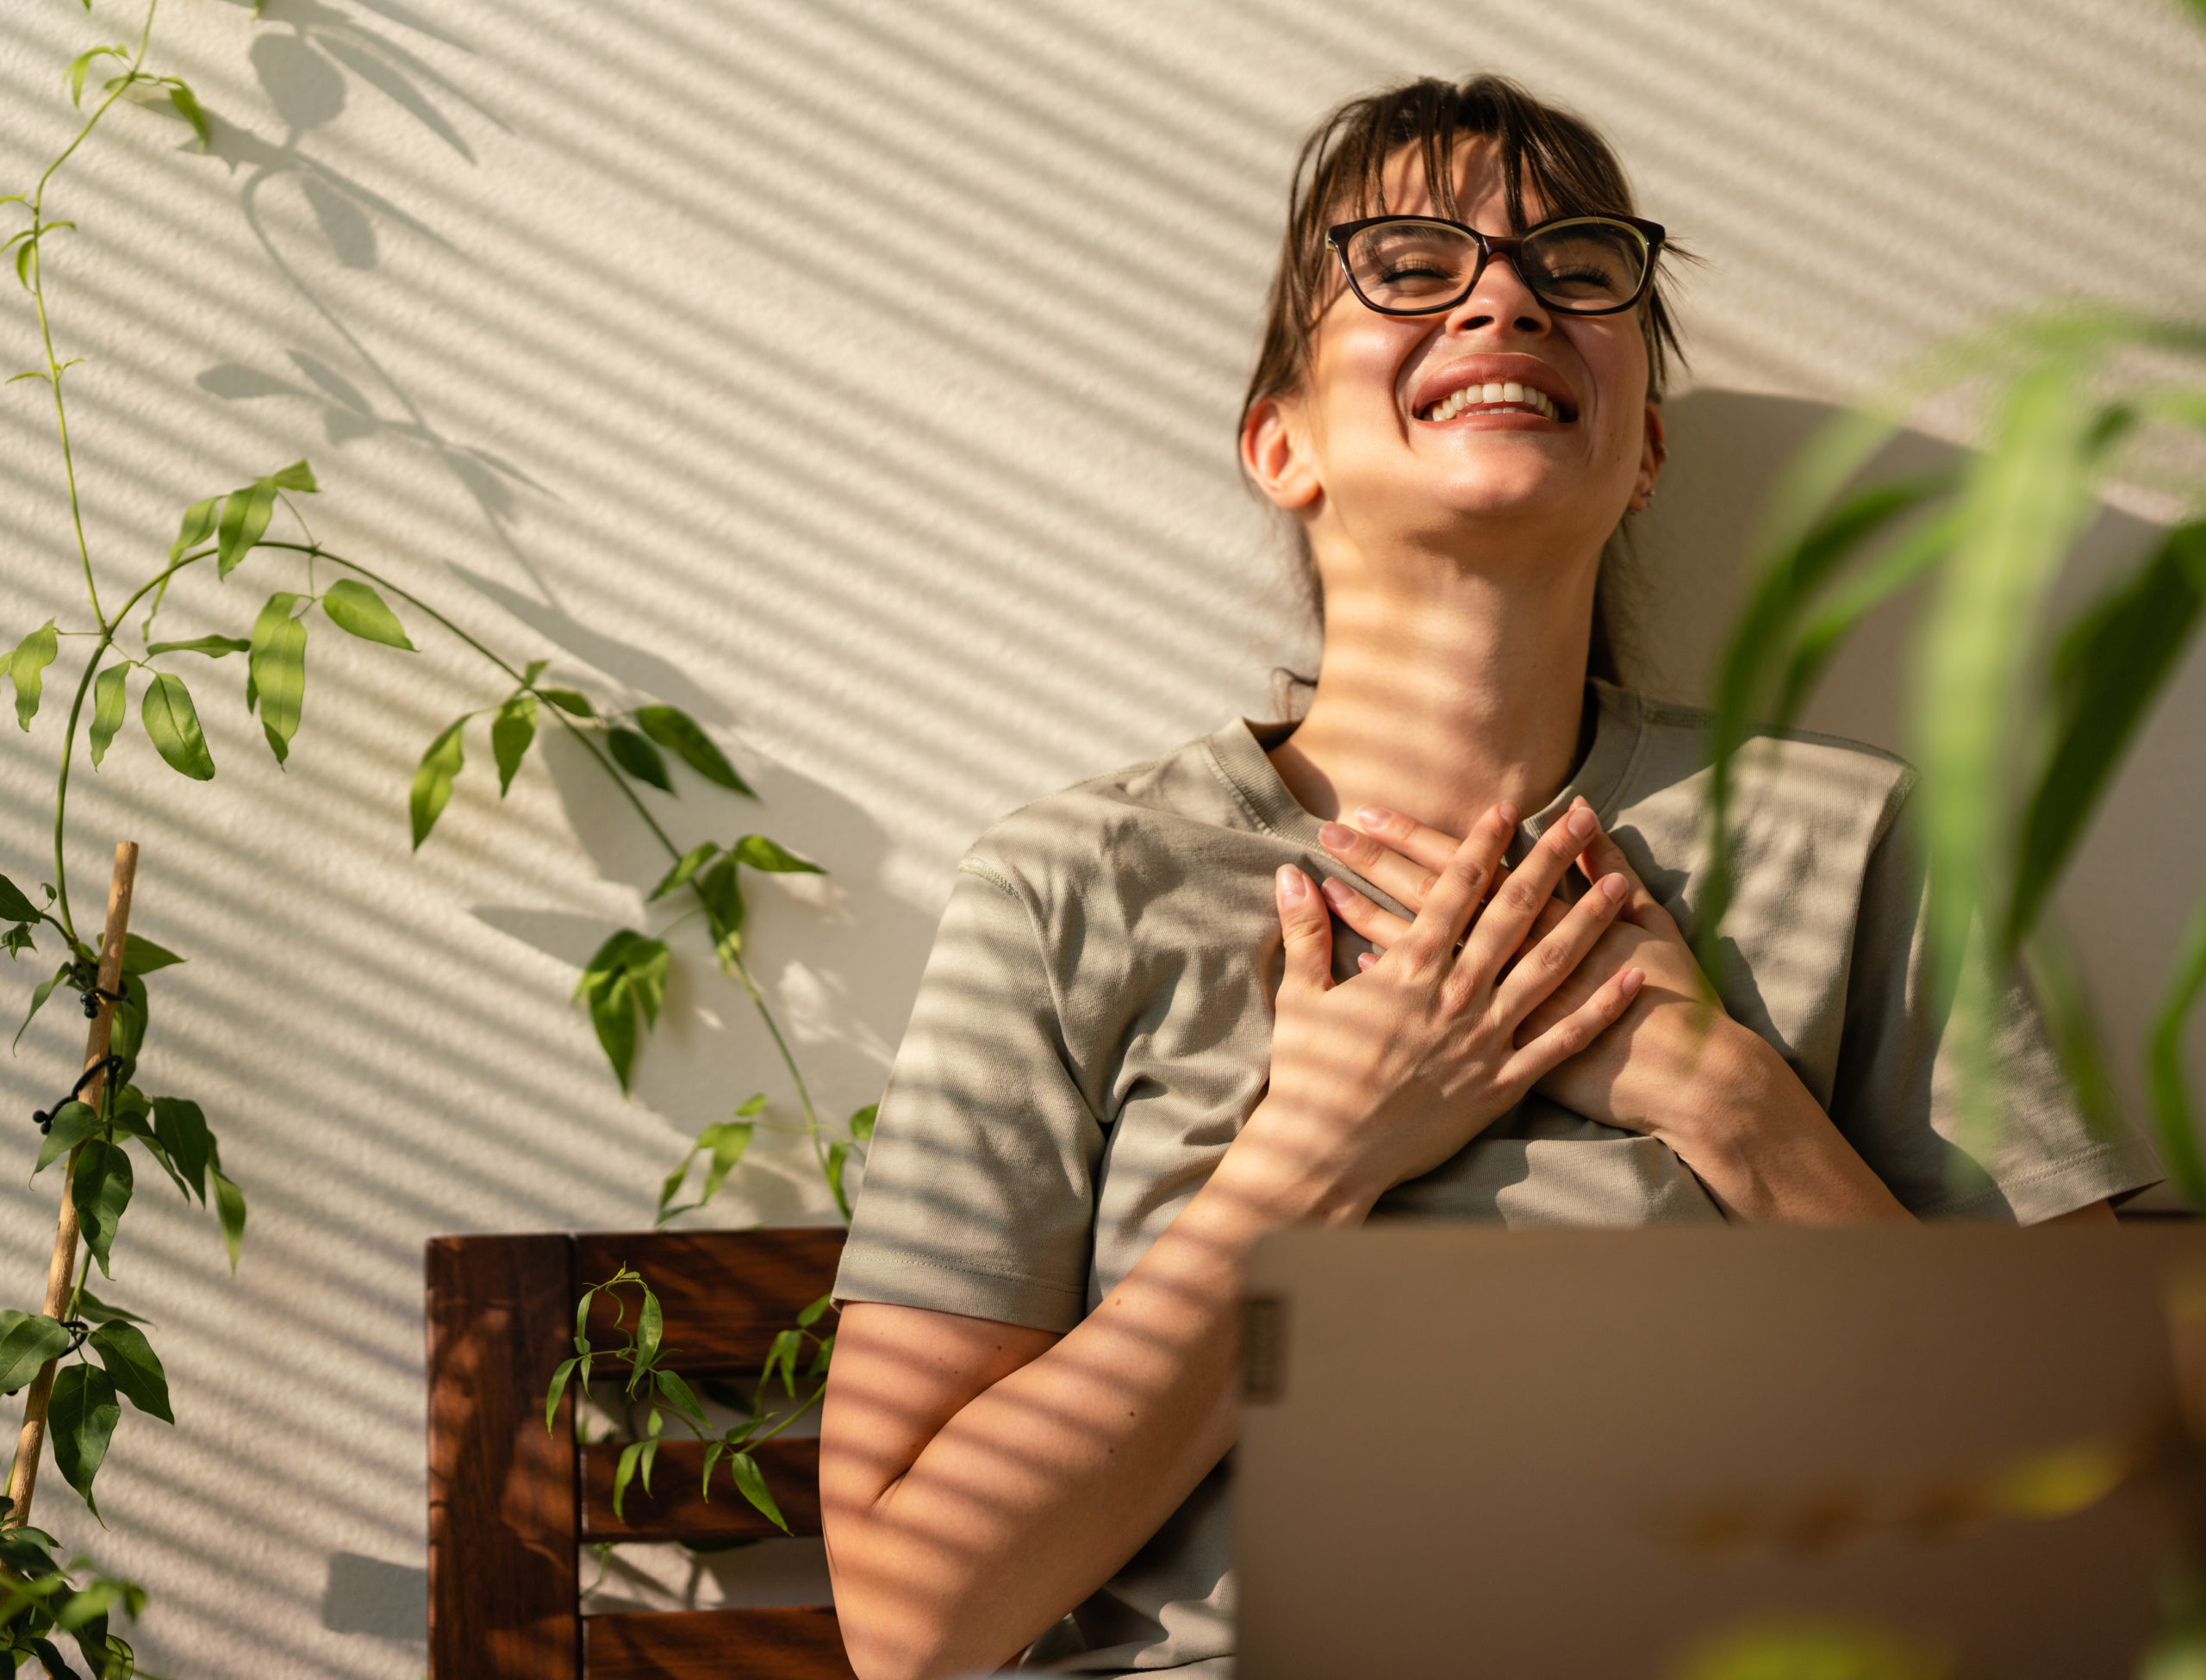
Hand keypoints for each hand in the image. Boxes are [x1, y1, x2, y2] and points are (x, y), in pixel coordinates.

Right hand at [1236, 801, 1644, 1218]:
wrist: (1327, 1155)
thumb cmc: (1309, 1077)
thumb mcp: (1299, 997)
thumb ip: (1304, 932)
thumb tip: (1290, 873)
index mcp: (1409, 969)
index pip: (1454, 890)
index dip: (1483, 845)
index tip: (1509, 809)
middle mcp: (1456, 995)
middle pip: (1513, 913)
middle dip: (1551, 861)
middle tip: (1582, 819)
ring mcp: (1484, 1039)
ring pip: (1547, 968)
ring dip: (1587, 922)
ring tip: (1621, 885)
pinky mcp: (1502, 1084)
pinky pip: (1561, 1041)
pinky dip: (1600, 1009)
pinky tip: (1632, 980)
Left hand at [1311, 801, 1911, 1223]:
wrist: (1682, 1077)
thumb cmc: (1672, 996)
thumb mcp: (1649, 923)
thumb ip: (1613, 866)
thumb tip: (1585, 816)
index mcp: (1539, 923)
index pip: (1462, 868)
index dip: (1415, 838)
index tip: (1371, 810)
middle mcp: (1507, 962)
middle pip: (1428, 900)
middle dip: (1380, 863)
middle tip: (1334, 830)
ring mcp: (1492, 1010)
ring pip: (1420, 953)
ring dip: (1373, 916)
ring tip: (1331, 885)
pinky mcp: (1492, 1054)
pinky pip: (1427, 1012)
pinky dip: (1398, 988)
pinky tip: (1360, 960)